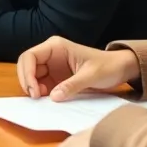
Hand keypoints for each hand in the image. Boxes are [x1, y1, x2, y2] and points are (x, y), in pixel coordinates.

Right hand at [17, 36, 140, 100]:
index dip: (27, 73)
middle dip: (27, 81)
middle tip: (36, 98)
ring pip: (31, 76)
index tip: (34, 90)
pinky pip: (40, 84)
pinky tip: (47, 100)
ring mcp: (51, 67)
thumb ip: (72, 85)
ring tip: (42, 99)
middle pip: (26, 66)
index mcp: (55, 47)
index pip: (30, 56)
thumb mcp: (91, 76)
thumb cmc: (108, 66)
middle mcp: (50, 55)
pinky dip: (39, 93)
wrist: (120, 70)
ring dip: (32, 88)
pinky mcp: (55, 78)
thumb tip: (53, 96)